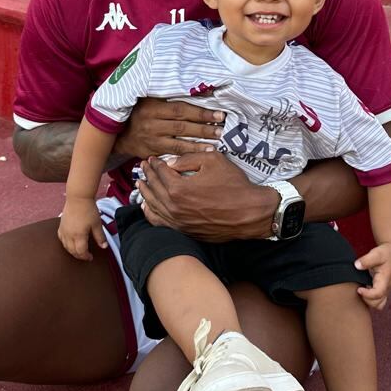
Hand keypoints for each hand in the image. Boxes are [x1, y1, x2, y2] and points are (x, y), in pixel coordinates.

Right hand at [58, 198, 107, 261]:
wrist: (78, 198)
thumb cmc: (88, 209)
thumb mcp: (97, 224)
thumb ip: (100, 237)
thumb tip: (104, 247)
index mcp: (79, 235)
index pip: (81, 252)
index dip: (86, 256)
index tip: (90, 257)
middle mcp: (69, 235)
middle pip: (72, 251)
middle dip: (79, 255)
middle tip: (85, 256)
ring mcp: (64, 230)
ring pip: (66, 246)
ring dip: (72, 251)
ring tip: (79, 251)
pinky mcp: (61, 226)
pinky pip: (61, 239)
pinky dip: (65, 244)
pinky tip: (69, 242)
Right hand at [114, 97, 223, 159]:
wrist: (119, 133)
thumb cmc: (140, 112)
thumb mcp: (151, 99)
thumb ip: (172, 95)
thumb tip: (204, 90)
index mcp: (152, 108)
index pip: (181, 110)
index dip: (200, 113)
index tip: (218, 115)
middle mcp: (151, 124)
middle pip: (182, 127)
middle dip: (204, 129)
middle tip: (221, 129)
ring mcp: (151, 141)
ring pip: (179, 144)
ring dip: (199, 144)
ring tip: (216, 145)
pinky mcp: (152, 153)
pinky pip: (173, 154)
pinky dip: (188, 155)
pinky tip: (201, 155)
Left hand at [137, 152, 274, 240]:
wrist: (250, 213)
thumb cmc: (234, 185)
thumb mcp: (213, 160)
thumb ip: (187, 159)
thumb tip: (170, 163)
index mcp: (178, 188)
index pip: (161, 172)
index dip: (155, 164)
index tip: (152, 159)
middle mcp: (174, 207)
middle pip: (154, 188)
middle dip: (148, 175)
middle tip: (143, 167)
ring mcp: (178, 222)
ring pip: (153, 206)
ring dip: (145, 193)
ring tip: (140, 183)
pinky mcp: (184, 231)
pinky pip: (160, 222)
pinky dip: (151, 213)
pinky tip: (147, 207)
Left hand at [355, 240, 390, 310]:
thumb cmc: (386, 253)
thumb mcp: (376, 253)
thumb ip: (366, 260)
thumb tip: (357, 265)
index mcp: (385, 279)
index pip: (378, 294)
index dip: (367, 294)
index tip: (359, 288)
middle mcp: (387, 287)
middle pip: (378, 303)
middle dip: (367, 300)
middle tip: (360, 289)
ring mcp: (386, 290)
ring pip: (379, 305)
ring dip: (369, 301)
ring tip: (363, 290)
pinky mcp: (384, 289)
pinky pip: (379, 301)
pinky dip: (371, 299)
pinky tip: (365, 289)